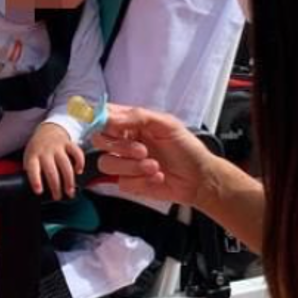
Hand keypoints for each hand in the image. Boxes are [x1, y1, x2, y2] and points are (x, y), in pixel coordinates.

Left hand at [24, 123, 85, 199]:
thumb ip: (31, 172)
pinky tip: (79, 171)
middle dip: (56, 186)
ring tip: (70, 191)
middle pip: (51, 170)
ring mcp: (57, 147)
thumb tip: (35, 190)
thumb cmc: (38, 149)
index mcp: (33, 156)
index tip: (39, 191)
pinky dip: (80, 162)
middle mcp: (45, 151)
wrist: (47, 130)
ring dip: (69, 180)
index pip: (33, 168)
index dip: (36, 180)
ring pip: (65, 164)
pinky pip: (77, 152)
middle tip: (58, 197)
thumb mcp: (29, 158)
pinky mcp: (68, 143)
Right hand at [93, 104, 220, 209]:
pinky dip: (141, 180)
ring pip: (107, 163)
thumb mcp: (167, 124)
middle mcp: (125, 141)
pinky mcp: (129, 182)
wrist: (199, 178)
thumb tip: (110, 118)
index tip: (110, 127)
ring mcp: (125, 162)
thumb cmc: (187, 148)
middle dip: (120, 146)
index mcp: (132, 122)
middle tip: (142, 150)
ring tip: (154, 166)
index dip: (100, 120)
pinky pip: (121, 181)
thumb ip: (138, 116)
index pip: (105, 116)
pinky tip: (157, 176)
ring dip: (132, 166)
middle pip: (99, 140)